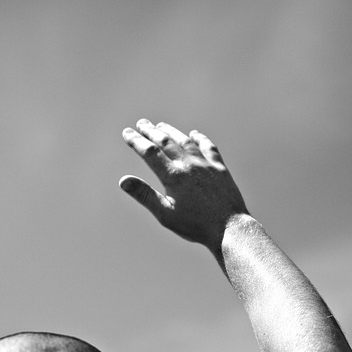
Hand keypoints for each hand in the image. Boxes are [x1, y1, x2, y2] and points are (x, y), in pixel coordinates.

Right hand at [119, 119, 247, 249]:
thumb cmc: (195, 225)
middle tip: (141, 123)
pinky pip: (208, 147)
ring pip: (185, 141)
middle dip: (151, 131)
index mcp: (174, 176)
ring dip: (171, 132)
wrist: (229, 228)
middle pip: (166, 142)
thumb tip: (123, 181)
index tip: (127, 132)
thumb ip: (144, 195)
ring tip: (160, 126)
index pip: (150, 153)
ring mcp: (206, 165)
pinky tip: (193, 134)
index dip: (136, 141)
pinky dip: (199, 139)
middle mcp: (189, 165)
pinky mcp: (220, 168)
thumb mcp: (165, 214)